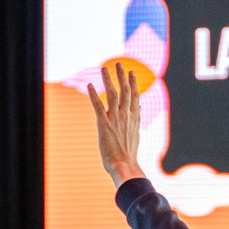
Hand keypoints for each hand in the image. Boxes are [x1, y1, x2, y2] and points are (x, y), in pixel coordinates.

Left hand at [87, 62, 146, 187]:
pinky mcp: (104, 124)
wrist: (124, 164)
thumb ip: (136, 118)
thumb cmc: (128, 153)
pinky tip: (90, 85)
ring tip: (104, 69)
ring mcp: (115, 119)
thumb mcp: (135, 133)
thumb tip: (138, 107)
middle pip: (125, 91)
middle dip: (122, 76)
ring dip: (108, 80)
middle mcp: (126, 115)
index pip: (134, 96)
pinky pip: (98, 106)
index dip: (133, 82)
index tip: (131, 72)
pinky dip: (93, 95)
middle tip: (118, 64)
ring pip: (112, 94)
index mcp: (134, 118)